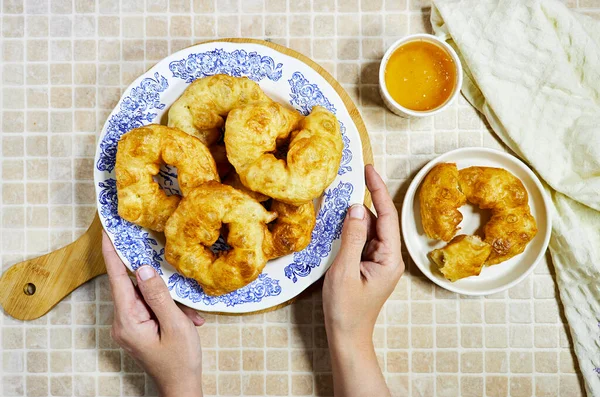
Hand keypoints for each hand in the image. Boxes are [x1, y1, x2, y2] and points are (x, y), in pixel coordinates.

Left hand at [102, 232, 204, 396]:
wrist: (181, 388)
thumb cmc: (179, 361)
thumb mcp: (175, 325)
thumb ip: (158, 295)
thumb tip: (143, 269)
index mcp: (127, 320)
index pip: (117, 279)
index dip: (112, 253)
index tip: (107, 231)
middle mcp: (122, 322)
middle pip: (134, 287)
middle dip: (159, 283)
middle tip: (171, 273)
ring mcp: (129, 326)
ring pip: (146, 297)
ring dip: (169, 301)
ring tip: (188, 316)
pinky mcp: (137, 328)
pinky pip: (150, 307)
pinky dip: (168, 309)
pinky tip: (185, 320)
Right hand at [322, 165, 403, 396]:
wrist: (347, 337)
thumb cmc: (345, 309)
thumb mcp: (344, 270)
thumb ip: (352, 237)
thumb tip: (357, 207)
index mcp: (390, 258)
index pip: (387, 216)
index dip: (378, 190)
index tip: (368, 169)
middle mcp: (389, 257)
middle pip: (379, 220)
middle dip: (366, 198)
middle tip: (349, 178)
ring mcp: (380, 261)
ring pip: (370, 229)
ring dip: (356, 215)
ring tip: (339, 198)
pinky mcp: (370, 265)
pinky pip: (363, 240)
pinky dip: (352, 229)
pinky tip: (339, 222)